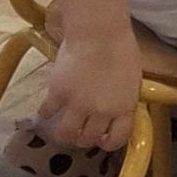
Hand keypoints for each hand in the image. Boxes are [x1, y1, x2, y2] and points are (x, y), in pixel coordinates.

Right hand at [35, 26, 142, 152]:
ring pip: (66, 134)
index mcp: (123, 108)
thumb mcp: (132, 78)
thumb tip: (115, 107)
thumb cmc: (120, 48)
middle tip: (79, 133)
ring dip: (64, 135)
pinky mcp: (58, 95)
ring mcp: (77, 105)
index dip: (109, 143)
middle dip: (84, 139)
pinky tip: (45, 112)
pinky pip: (47, 112)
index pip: (118, 139)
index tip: (103, 140)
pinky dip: (45, 114)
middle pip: (88, 138)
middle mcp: (101, 112)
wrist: (98, 34)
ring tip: (61, 130)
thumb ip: (123, 98)